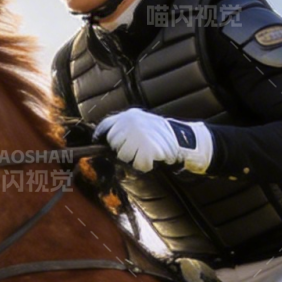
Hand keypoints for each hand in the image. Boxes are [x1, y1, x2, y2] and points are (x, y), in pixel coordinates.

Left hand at [94, 108, 212, 172]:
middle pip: (113, 143)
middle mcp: (131, 123)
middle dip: (122, 150)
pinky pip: (137, 164)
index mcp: (129, 115)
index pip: (107, 125)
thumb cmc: (163, 133)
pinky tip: (152, 160)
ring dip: (133, 159)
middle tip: (137, 150)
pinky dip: (145, 165)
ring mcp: (137, 136)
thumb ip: (127, 126)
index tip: (97, 141)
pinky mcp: (145, 149)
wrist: (183, 138)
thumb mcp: (143, 121)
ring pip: (122, 155)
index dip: (100, 134)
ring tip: (145, 154)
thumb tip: (108, 138)